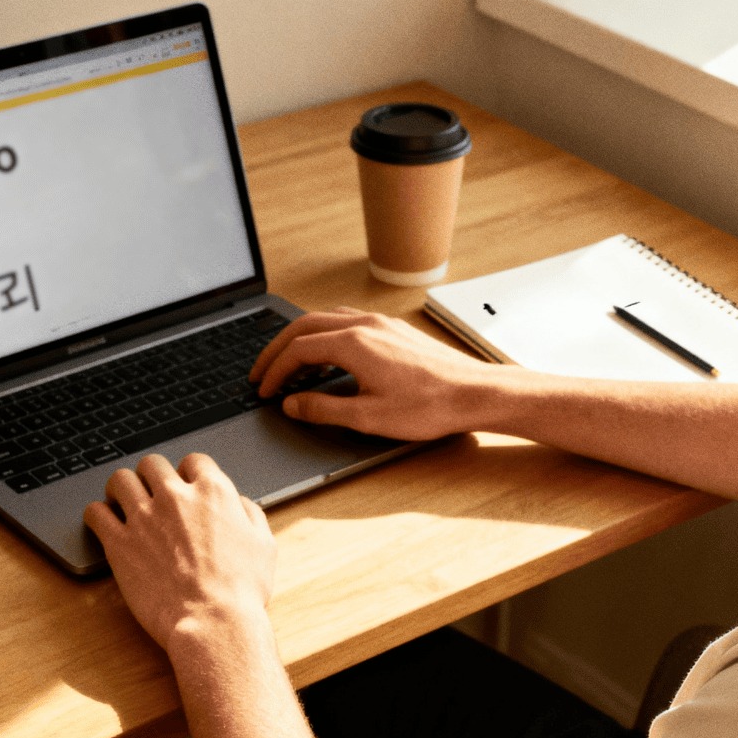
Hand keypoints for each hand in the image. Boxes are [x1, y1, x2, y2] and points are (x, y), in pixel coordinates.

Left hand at [83, 453, 275, 649]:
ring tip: (119, 500)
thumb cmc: (241, 589)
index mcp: (213, 492)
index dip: (188, 472)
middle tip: (149, 492)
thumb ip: (250, 514)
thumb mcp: (264, 544)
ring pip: (120, 480)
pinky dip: (97, 514)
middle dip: (151, 476)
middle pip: (152, 464)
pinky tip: (102, 522)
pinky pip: (95, 513)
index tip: (183, 484)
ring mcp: (144, 517)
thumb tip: (240, 503)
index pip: (193, 461)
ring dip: (120, 488)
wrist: (213, 620)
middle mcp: (175, 496)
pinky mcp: (119, 543)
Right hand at [248, 307, 502, 440]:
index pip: (298, 350)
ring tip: (291, 365)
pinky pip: (349, 322)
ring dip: (303, 339)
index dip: (275, 371)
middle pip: (305, 327)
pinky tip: (330, 358)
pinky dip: (327, 336)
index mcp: (354, 343)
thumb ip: (323, 409)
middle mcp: (366, 325)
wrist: (475, 394)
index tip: (264, 391)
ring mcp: (383, 324)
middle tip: (262, 373)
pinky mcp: (396, 330)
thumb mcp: (368, 417)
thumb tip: (293, 404)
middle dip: (278, 350)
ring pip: (327, 320)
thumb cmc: (429, 407)